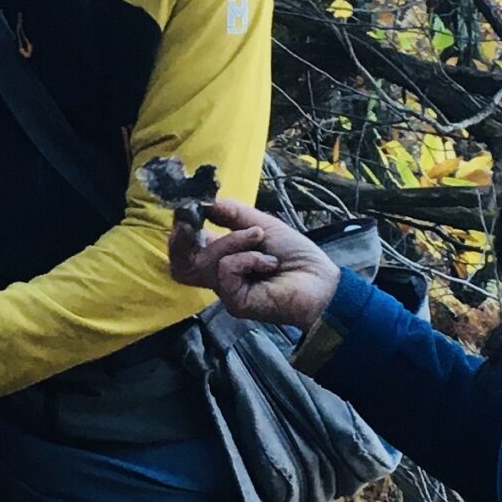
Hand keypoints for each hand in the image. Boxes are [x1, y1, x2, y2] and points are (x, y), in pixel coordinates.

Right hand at [168, 197, 340, 331]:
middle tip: (192, 220)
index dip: (181, 228)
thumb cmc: (295, 255)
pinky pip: (226, 269)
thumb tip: (202, 200)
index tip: (188, 206)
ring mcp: (226, 291)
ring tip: (259, 238)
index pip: (185, 250)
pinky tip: (267, 263)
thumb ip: (230, 213)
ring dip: (233, 240)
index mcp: (223, 258)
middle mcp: (220, 277)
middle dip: (181, 239)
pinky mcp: (235, 301)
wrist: (321, 280)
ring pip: (206, 260)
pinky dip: (247, 258)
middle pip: (180, 263)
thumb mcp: (260, 224)